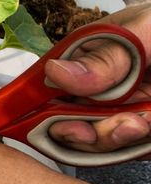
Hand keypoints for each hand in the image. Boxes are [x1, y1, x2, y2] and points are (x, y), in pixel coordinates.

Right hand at [45, 4, 150, 154]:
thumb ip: (103, 57)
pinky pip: (129, 150)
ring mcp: (117, 110)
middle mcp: (94, 88)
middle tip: (123, 125)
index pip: (45, 89)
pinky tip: (150, 126)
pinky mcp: (140, 130)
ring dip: (118, 140)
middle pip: (66, 124)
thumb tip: (56, 72)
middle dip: (91, 134)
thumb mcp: (142, 33)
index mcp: (84, 58)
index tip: (66, 127)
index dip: (43, 111)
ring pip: (98, 143)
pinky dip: (139, 145)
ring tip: (143, 123)